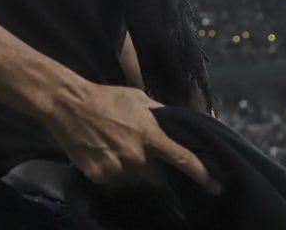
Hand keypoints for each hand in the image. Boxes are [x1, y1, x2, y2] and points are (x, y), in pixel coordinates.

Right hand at [41, 82, 220, 195]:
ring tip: (122, 152)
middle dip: (158, 169)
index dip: (204, 175)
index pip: (184, 159)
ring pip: (138, 181)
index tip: (216, 186)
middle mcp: (137, 156)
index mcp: (151, 135)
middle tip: (145, 154)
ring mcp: (118, 169)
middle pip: (160, 177)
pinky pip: (118, 183)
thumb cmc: (107, 98)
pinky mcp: (100, 177)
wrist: (69, 105)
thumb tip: (179, 124)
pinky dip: (117, 174)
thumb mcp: (139, 99)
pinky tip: (108, 156)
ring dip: (136, 172)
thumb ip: (161, 114)